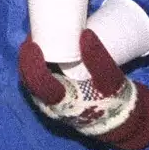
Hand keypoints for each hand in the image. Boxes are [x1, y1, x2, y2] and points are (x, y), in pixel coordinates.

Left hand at [19, 29, 148, 149]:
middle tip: (36, 30)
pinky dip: (39, 61)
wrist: (120, 119)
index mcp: (60, 103)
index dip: (30, 62)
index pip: (36, 83)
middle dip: (29, 53)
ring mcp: (50, 99)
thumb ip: (100, 59)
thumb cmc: (114, 102)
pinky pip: (39, 76)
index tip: (31, 42)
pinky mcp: (55, 93)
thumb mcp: (111, 82)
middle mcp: (49, 102)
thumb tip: (85, 32)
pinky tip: (43, 46)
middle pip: (29, 76)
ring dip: (32, 56)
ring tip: (39, 34)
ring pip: (32, 76)